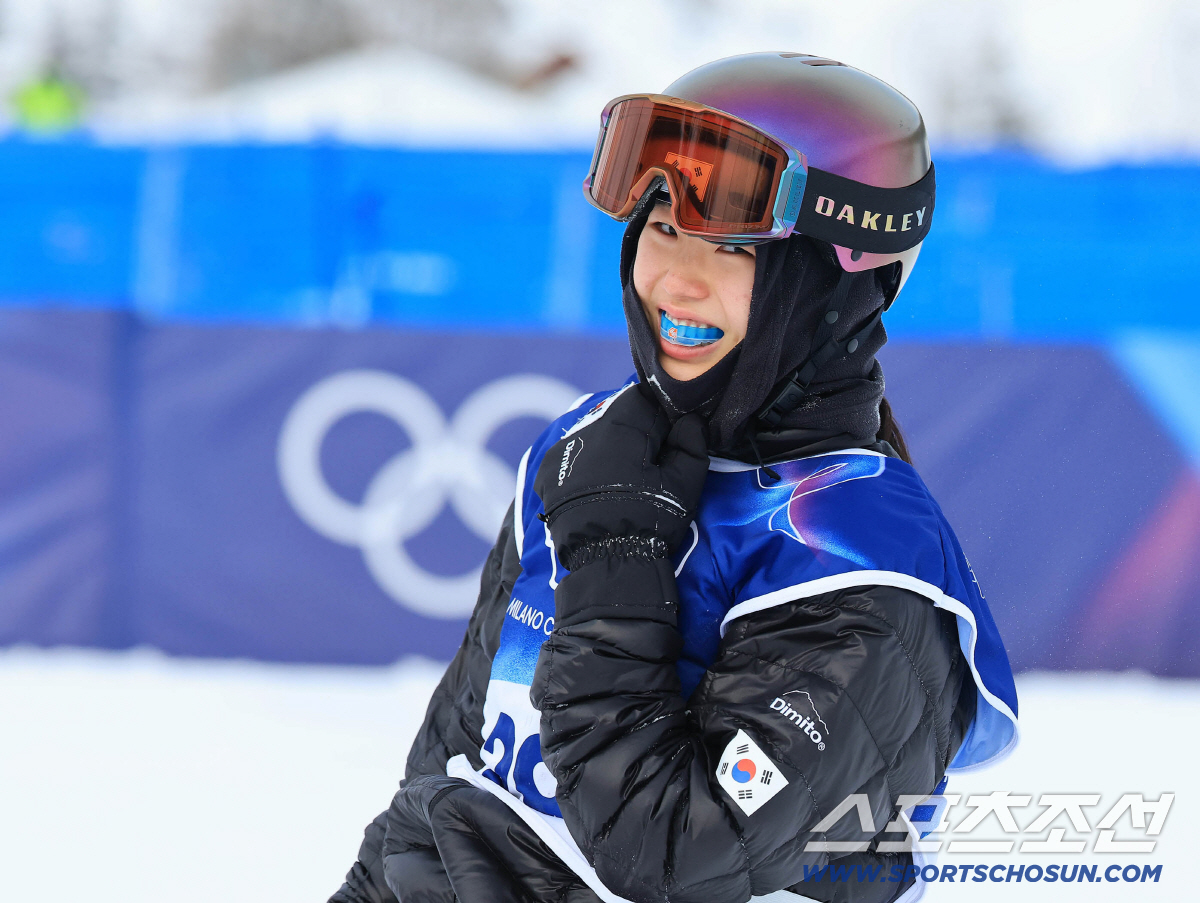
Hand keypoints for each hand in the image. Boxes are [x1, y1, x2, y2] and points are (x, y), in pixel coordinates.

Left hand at [533, 383, 707, 565]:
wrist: (605, 561)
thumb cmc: (650, 519)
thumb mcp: (685, 483)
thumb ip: (691, 444)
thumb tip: (691, 420)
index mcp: (623, 425)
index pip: (646, 398)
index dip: (662, 416)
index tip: (669, 440)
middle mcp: (588, 429)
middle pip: (617, 414)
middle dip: (635, 430)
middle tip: (649, 462)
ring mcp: (564, 449)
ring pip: (594, 432)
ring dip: (610, 445)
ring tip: (622, 477)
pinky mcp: (548, 471)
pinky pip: (573, 453)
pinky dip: (588, 462)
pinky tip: (598, 484)